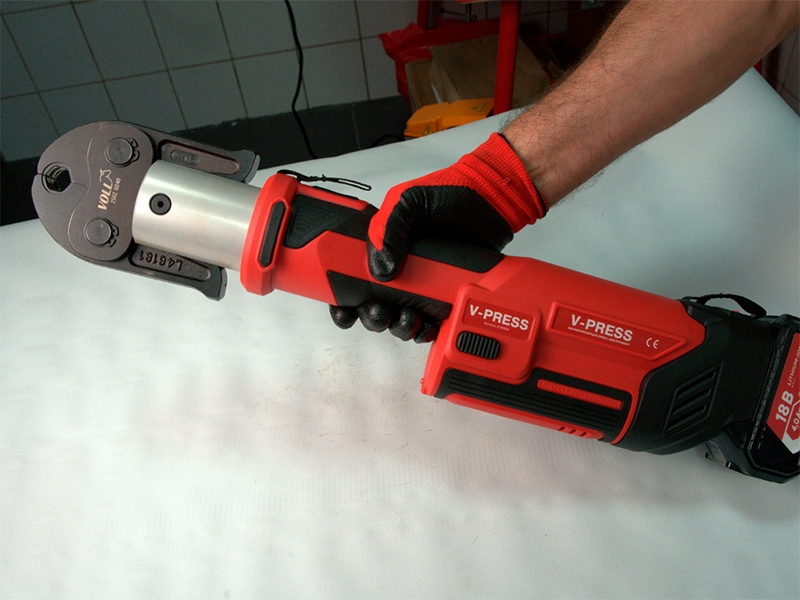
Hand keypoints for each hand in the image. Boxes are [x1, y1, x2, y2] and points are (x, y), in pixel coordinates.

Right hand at [330, 132, 547, 341]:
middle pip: (372, 306)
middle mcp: (398, 269)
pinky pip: (429, 322)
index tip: (344, 310)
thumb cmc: (450, 193)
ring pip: (399, 319)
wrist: (492, 201)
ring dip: (398, 327)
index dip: (343, 299)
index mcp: (382, 247)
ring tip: (409, 319)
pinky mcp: (444, 296)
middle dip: (372, 317)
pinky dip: (425, 331)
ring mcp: (422, 285)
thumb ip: (387, 228)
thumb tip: (381, 269)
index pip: (351, 278)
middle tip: (380, 313)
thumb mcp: (409, 201)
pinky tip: (428, 325)